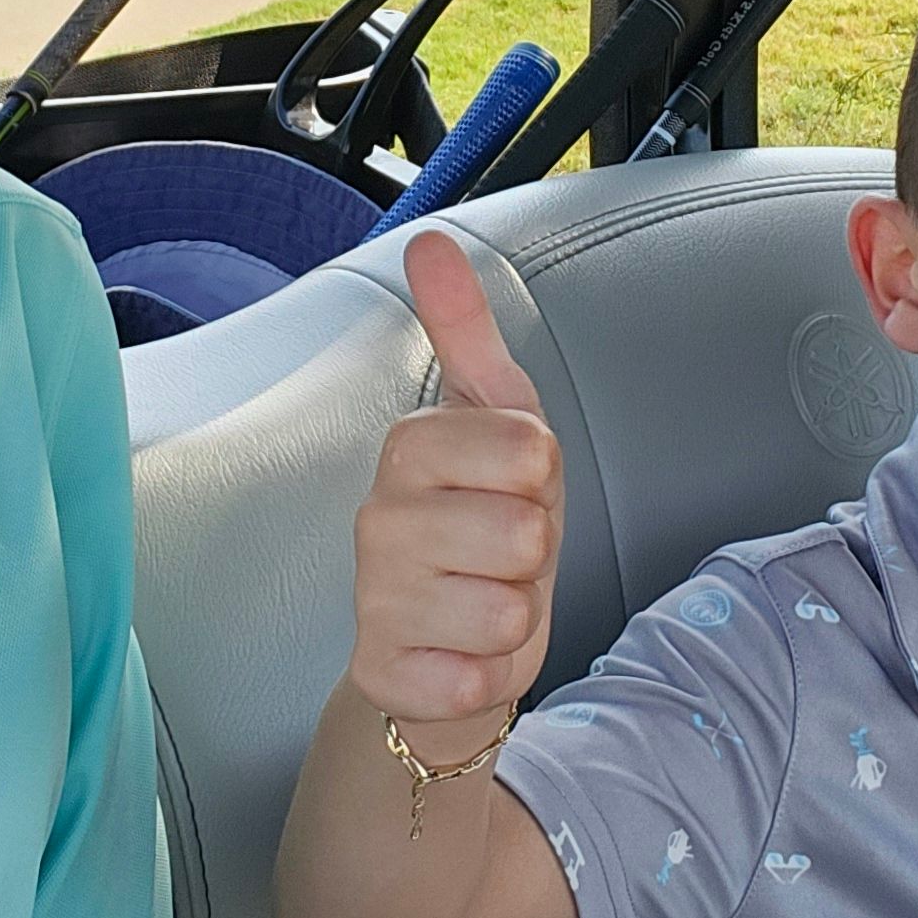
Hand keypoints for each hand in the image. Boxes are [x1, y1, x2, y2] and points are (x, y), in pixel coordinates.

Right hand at [350, 229, 566, 742]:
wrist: (446, 643)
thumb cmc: (481, 525)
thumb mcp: (493, 420)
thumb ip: (465, 332)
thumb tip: (430, 242)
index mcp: (408, 449)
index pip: (526, 449)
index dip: (542, 479)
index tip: (511, 488)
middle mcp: (378, 519)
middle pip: (523, 531)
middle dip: (535, 553)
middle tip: (502, 555)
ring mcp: (375, 598)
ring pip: (507, 606)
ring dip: (517, 613)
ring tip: (485, 600)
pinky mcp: (385, 672)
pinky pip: (479, 675)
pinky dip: (491, 672)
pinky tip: (463, 654)